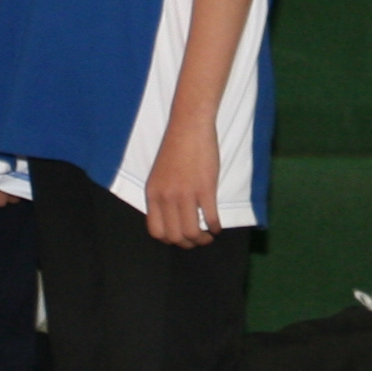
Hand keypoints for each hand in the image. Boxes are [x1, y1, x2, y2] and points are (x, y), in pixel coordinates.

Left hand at [144, 116, 223, 247]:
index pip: (156, 231)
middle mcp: (167, 198)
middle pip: (175, 237)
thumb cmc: (176, 147)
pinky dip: (215, 227)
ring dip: (202, 240)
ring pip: (192, 232)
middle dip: (188, 244)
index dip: (169, 240)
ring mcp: (186, 194)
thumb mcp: (159, 175)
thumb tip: (171, 218)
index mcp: (153, 194)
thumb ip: (162, 196)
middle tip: (197, 240)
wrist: (189, 126)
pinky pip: (210, 218)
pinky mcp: (205, 188)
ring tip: (208, 236)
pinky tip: (217, 227)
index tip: (179, 237)